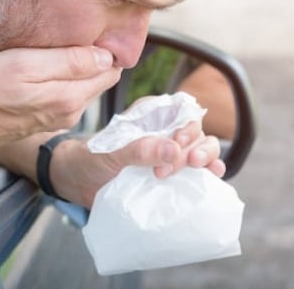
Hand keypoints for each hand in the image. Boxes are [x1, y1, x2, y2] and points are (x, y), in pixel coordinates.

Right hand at [0, 46, 121, 151]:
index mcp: (71, 97)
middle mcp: (72, 112)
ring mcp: (60, 117)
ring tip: (55, 50)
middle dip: (93, 58)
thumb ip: (69, 61)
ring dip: (76, 69)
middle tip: (71, 38)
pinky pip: (67, 94)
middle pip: (100, 79)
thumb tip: (106, 56)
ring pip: (84, 86)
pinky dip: (63, 80)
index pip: (111, 71)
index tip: (90, 33)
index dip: (105, 49)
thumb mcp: (27, 64)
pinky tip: (45, 68)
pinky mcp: (48, 118)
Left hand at [51, 120, 224, 207]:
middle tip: (187, 164)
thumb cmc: (91, 158)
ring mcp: (171, 152)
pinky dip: (209, 172)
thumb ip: (138, 150)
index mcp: (150, 114)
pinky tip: (214, 176)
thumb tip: (173, 149)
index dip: (187, 126)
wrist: (79, 182)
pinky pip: (198, 170)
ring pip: (202, 147)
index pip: (181, 110)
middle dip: (197, 146)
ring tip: (200, 170)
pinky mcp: (173, 173)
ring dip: (206, 157)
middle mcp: (165, 130)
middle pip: (195, 131)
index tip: (179, 145)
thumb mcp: (110, 153)